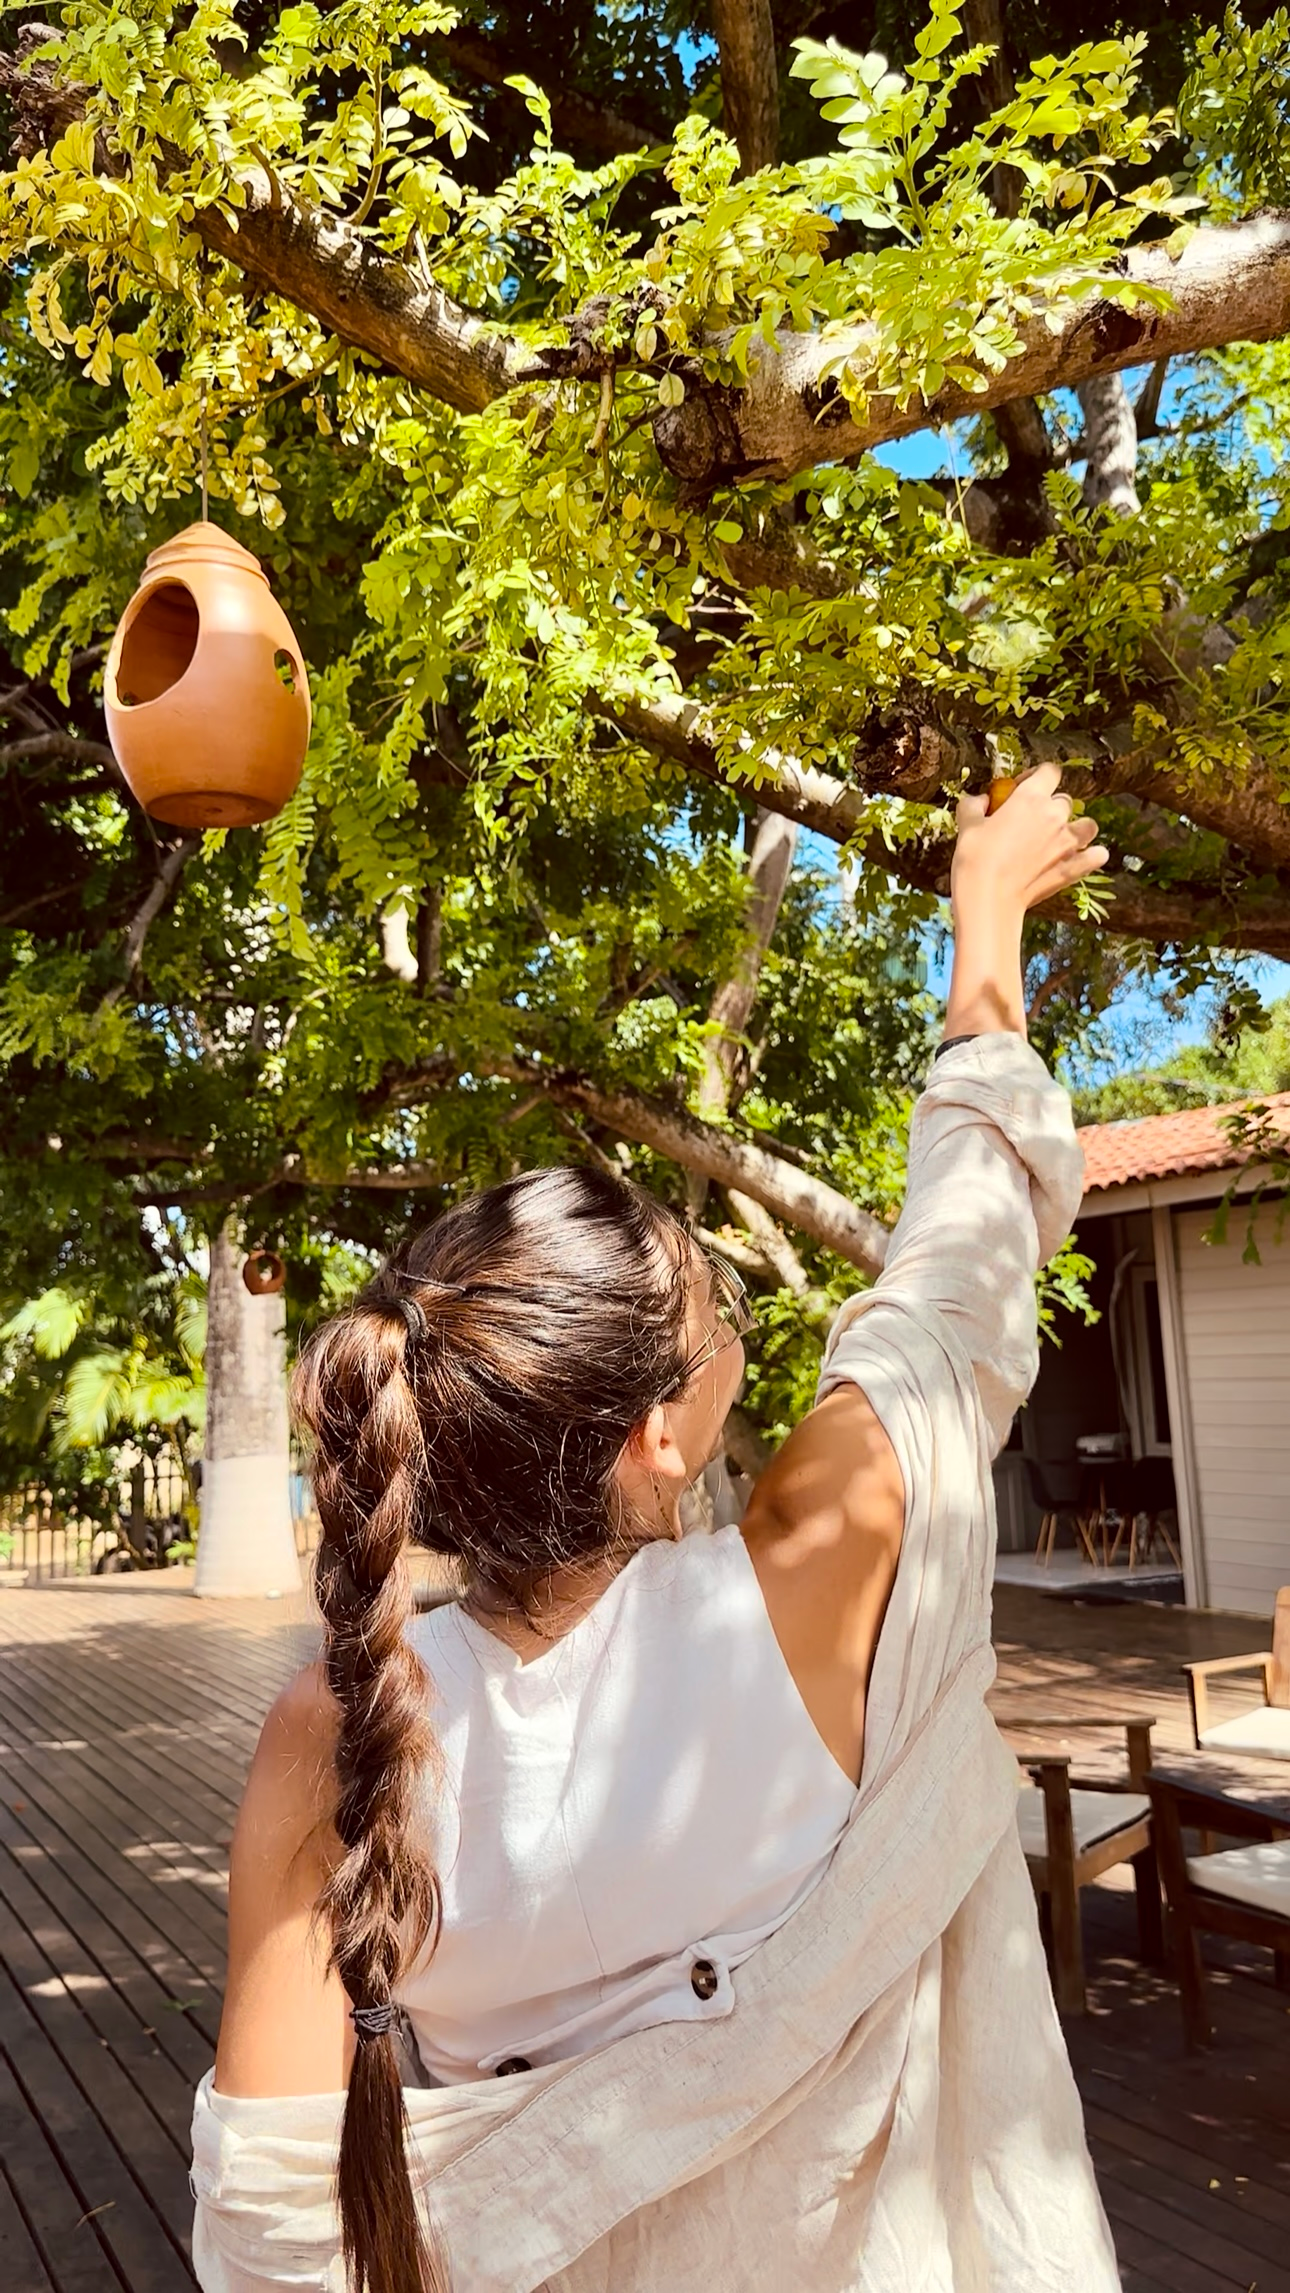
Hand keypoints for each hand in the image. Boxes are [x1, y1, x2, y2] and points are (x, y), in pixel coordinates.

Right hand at [951, 764, 1108, 918]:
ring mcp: (1068, 843)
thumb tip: (981, 800)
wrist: (989, 898)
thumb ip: (974, 805)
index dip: (1036, 776)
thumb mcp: (967, 825)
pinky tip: (1082, 858)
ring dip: (1077, 828)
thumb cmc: (975, 859)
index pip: (1049, 771)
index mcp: (1030, 798)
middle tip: (1030, 823)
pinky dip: (1092, 855)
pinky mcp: (1074, 867)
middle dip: (1049, 808)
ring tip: (1061, 838)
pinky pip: (1097, 855)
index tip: (1021, 788)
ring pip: (1087, 825)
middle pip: (1064, 800)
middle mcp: (1055, 815)